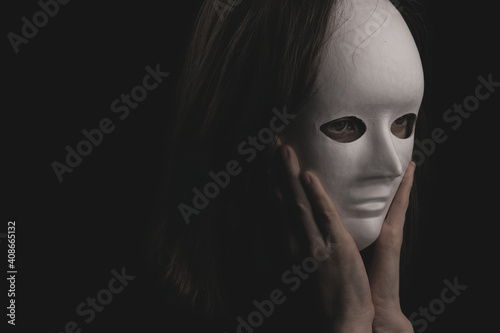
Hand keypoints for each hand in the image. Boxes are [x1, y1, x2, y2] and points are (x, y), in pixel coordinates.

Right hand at [272, 144, 414, 332]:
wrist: (338, 325)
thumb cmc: (322, 300)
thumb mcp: (300, 273)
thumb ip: (295, 249)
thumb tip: (291, 229)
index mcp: (288, 247)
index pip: (275, 208)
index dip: (270, 182)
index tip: (267, 162)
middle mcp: (294, 243)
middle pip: (281, 199)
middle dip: (275, 169)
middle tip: (273, 142)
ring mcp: (312, 245)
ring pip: (297, 202)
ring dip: (289, 173)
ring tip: (285, 148)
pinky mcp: (333, 249)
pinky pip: (323, 217)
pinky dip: (315, 195)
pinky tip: (309, 175)